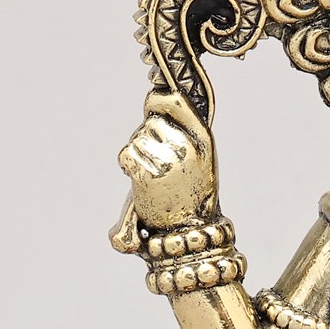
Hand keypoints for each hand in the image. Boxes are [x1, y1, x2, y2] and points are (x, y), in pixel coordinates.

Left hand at [118, 87, 218, 227]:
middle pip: (151, 122)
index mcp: (203, 140)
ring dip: (136, 152)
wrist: (188, 230)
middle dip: (147, 135)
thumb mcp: (197, 157)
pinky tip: (136, 175)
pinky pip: (126, 155)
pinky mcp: (149, 176)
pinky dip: (126, 164)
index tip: (151, 103)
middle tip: (154, 156)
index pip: (176, 102)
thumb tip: (157, 98)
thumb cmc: (190, 193)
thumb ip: (182, 130)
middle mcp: (188, 148)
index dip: (158, 99)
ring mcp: (169, 162)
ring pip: (136, 139)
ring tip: (149, 170)